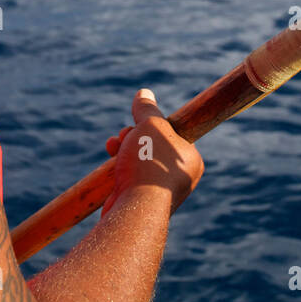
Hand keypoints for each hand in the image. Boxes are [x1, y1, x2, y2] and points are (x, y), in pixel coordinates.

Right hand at [101, 89, 203, 217]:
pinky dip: (118, 168)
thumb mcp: (150, 125)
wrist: (135, 208)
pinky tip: (110, 161)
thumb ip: (147, 109)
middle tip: (125, 134)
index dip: (151, 125)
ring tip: (113, 146)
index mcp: (190, 160)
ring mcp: (159, 191)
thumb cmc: (149, 162)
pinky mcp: (140, 202)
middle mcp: (179, 178)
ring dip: (123, 148)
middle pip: (152, 146)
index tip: (140, 122)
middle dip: (133, 136)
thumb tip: (144, 93)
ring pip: (139, 161)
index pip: (171, 134)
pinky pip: (130, 178)